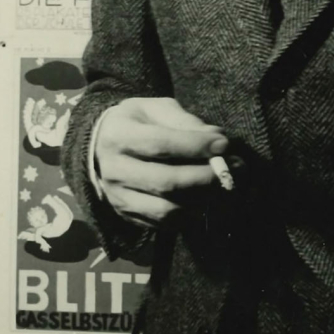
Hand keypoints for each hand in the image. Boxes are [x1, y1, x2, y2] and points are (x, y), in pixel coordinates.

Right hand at [94, 97, 229, 228]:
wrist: (98, 148)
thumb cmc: (135, 122)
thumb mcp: (155, 108)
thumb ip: (184, 120)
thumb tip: (215, 137)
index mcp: (119, 136)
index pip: (160, 144)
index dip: (195, 146)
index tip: (224, 144)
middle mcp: (115, 171)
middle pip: (165, 182)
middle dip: (205, 177)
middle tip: (234, 168)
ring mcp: (119, 199)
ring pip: (166, 210)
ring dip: (202, 201)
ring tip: (224, 186)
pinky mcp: (127, 217)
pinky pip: (163, 224)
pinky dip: (190, 216)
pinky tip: (207, 200)